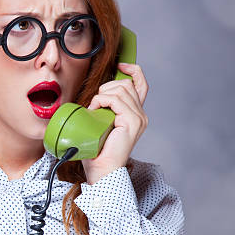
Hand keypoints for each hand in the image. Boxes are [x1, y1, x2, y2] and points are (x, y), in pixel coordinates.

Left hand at [82, 62, 148, 184]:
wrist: (101, 169)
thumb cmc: (97, 150)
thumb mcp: (101, 122)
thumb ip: (104, 108)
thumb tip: (94, 93)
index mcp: (136, 113)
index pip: (140, 83)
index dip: (132, 69)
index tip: (120, 65)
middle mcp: (141, 114)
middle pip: (127, 83)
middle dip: (107, 85)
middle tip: (95, 101)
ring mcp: (138, 118)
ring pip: (121, 89)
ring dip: (102, 94)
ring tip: (94, 109)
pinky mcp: (132, 122)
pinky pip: (116, 100)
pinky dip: (102, 100)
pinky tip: (95, 110)